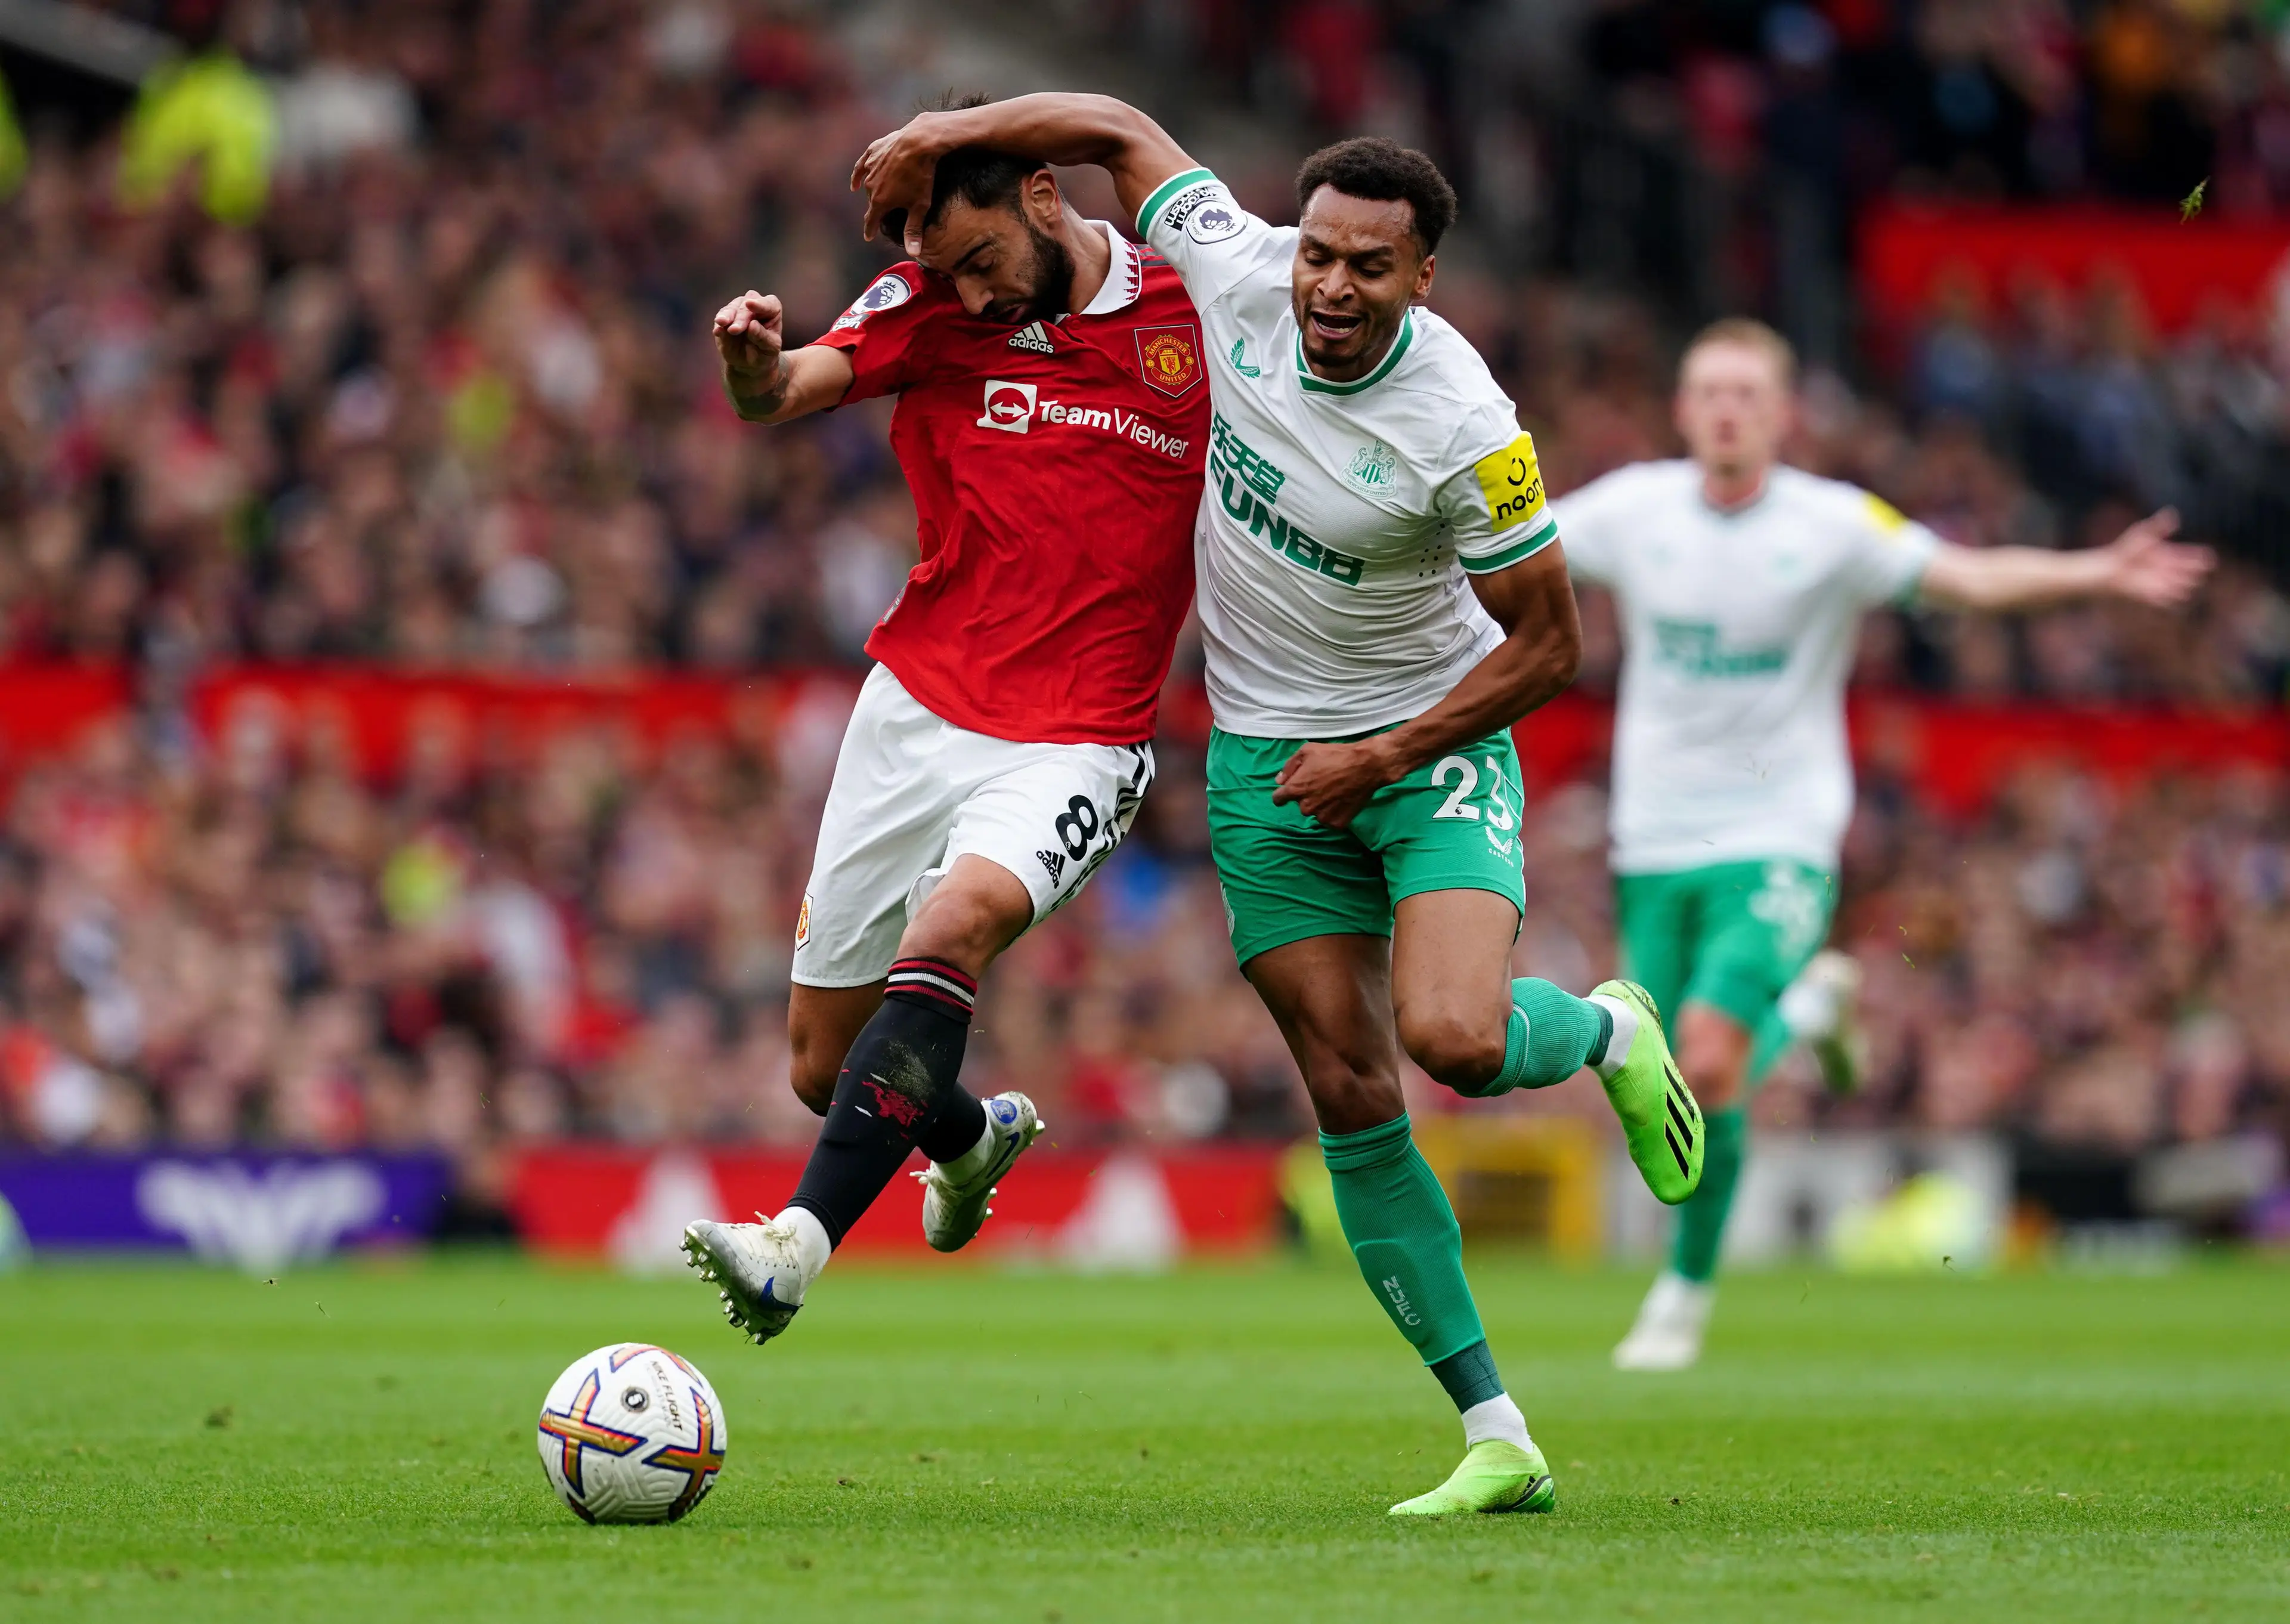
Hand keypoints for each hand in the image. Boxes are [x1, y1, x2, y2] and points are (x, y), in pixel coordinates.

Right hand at [712, 290, 785, 404]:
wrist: (750, 371)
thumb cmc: (764, 358)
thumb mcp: (769, 351)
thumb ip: (762, 338)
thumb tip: (752, 326)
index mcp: (771, 312)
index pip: (768, 304)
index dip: (760, 305)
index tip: (751, 305)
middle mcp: (754, 309)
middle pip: (747, 305)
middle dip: (740, 316)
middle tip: (735, 329)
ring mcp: (738, 313)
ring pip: (732, 309)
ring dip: (726, 316)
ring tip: (722, 326)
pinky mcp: (725, 320)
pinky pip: (721, 318)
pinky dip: (719, 323)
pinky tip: (717, 329)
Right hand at [851, 113, 949, 250]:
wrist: (919, 142)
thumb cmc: (921, 176)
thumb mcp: (920, 206)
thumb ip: (913, 230)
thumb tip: (913, 255)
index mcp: (880, 201)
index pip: (871, 221)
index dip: (869, 230)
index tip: (868, 237)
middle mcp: (870, 186)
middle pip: (871, 202)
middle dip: (876, 209)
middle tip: (882, 215)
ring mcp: (870, 168)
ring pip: (867, 185)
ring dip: (871, 192)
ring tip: (876, 198)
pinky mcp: (872, 153)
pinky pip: (861, 167)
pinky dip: (858, 176)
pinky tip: (855, 183)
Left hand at [1271, 739, 1401, 830]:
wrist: (1366, 765)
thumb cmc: (1335, 755)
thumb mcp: (1307, 751)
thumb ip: (1289, 767)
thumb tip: (1279, 781)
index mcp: (1296, 789)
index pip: (1278, 799)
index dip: (1283, 793)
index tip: (1292, 789)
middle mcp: (1306, 807)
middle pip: (1301, 804)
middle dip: (1307, 795)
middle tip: (1322, 783)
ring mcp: (1322, 817)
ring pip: (1316, 812)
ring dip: (1321, 805)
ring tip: (1335, 791)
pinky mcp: (1337, 823)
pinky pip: (1330, 819)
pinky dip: (1334, 812)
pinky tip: (1342, 799)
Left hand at [2097, 508, 2212, 607]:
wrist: (2109, 567)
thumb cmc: (2125, 549)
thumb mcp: (2142, 532)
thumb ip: (2158, 525)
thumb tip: (2172, 513)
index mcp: (2170, 554)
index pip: (2191, 556)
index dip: (2201, 557)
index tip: (2209, 557)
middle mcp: (2169, 569)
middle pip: (2189, 572)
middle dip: (2195, 571)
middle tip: (2198, 570)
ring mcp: (2161, 581)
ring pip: (2181, 587)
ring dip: (2185, 585)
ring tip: (2188, 582)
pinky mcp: (2152, 593)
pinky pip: (2166, 599)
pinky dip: (2170, 597)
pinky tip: (2175, 594)